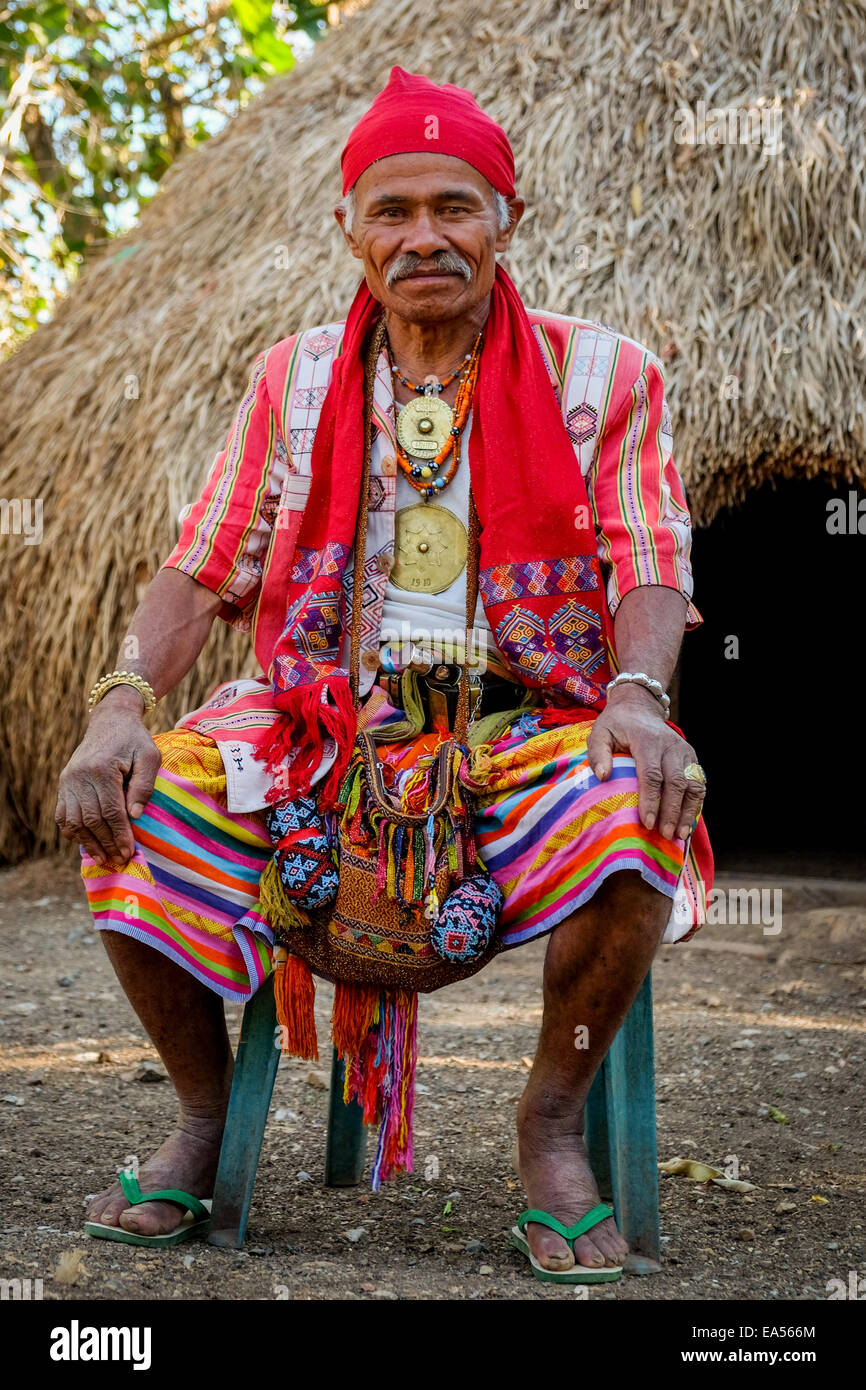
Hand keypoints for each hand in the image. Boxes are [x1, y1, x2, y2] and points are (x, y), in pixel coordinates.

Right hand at [55, 689, 161, 864]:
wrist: (111, 720)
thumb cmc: (134, 740)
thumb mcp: (149, 757)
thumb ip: (144, 786)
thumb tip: (134, 816)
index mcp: (101, 769)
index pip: (110, 811)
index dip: (119, 835)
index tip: (129, 852)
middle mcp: (79, 776)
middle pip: (91, 819)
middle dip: (106, 843)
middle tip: (119, 859)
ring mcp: (68, 780)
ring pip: (73, 820)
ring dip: (88, 842)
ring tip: (103, 857)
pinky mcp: (64, 782)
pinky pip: (62, 814)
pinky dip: (72, 831)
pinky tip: (86, 842)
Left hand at [587, 684, 704, 840]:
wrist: (639, 706)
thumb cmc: (616, 724)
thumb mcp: (600, 732)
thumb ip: (598, 753)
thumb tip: (603, 776)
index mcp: (648, 740)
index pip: (652, 774)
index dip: (650, 800)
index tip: (647, 822)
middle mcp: (671, 746)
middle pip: (676, 782)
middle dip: (671, 811)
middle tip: (664, 835)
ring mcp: (685, 752)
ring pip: (693, 784)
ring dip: (687, 811)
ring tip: (679, 835)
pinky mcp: (692, 758)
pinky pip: (699, 783)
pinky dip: (695, 804)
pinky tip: (687, 823)